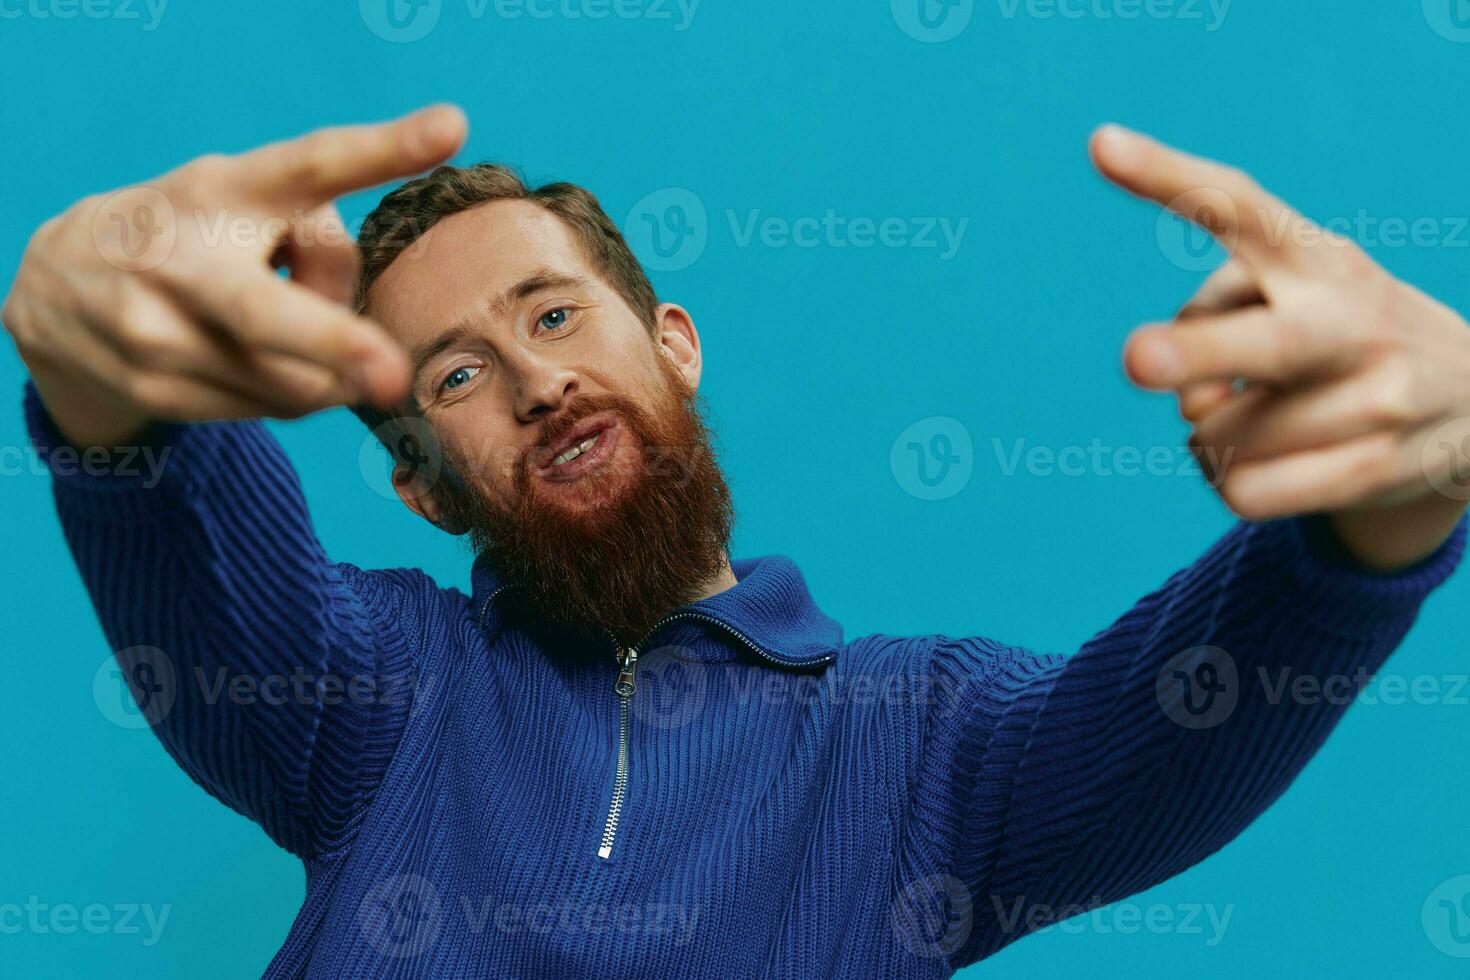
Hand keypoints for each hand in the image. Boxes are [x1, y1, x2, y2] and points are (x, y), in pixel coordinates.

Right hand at [1, 105, 467, 447]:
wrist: (61, 289)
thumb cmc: (201, 234)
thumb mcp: (252, 204)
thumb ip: (324, 244)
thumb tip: (359, 346)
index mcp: (225, 187)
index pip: (309, 165)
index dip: (383, 149)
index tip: (453, 128)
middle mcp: (182, 256)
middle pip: (266, 313)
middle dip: (332, 344)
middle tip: (391, 373)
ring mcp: (156, 329)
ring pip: (292, 383)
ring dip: (323, 368)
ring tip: (275, 321)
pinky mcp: (152, 388)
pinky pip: (270, 410)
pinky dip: (288, 391)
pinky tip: (249, 355)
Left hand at [1091, 124, 1469, 569]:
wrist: (1468, 400)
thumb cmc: (1330, 331)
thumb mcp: (1286, 292)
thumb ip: (1214, 318)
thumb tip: (1191, 405)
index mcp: (1314, 257)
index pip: (1238, 206)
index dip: (1167, 176)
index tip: (1100, 144)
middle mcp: (1350, 318)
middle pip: (1263, 343)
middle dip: (1197, 353)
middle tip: (1135, 360)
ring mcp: (1376, 397)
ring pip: (1222, 437)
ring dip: (1204, 436)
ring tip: (1250, 417)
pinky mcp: (1378, 467)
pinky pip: (1245, 490)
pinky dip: (1224, 480)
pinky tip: (1258, 461)